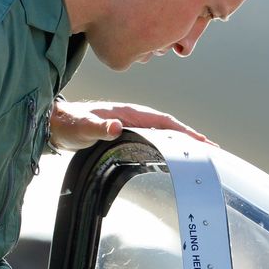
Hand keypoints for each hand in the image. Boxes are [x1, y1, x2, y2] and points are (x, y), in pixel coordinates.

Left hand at [49, 99, 213, 151]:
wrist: (57, 123)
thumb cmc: (68, 124)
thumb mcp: (82, 127)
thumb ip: (97, 127)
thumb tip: (115, 126)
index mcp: (129, 114)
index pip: (163, 122)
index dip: (183, 131)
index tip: (201, 141)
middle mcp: (133, 117)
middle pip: (169, 127)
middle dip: (190, 137)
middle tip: (211, 150)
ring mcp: (131, 124)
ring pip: (163, 132)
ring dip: (180, 141)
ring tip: (199, 153)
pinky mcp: (127, 132)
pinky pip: (153, 137)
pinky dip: (167, 144)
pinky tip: (173, 154)